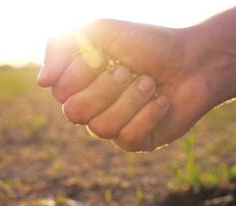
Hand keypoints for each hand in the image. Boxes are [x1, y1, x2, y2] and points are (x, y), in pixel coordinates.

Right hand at [38, 20, 215, 151]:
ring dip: (131, 99)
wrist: (193, 61)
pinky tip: (163, 102)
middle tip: (128, 70)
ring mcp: (113, 127)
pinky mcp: (136, 142)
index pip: (60, 91)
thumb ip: (62, 47)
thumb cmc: (147, 45)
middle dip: (106, 88)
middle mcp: (92, 107)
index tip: (105, 55)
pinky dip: (149, 114)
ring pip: (102, 127)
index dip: (82, 73)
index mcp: (80, 83)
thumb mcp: (101, 32)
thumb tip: (42, 83)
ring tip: (150, 83)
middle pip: (76, 113)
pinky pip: (128, 137)